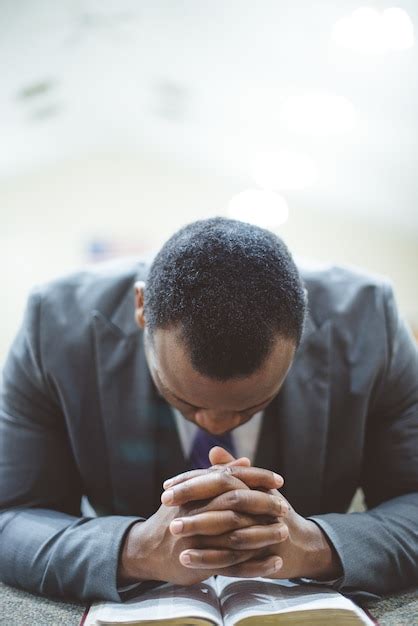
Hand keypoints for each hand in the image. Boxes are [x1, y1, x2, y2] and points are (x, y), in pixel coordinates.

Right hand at [119, 464, 284, 585]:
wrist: (145, 550)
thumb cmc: (174, 516)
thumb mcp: (194, 491)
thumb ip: (218, 475)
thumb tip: (246, 460)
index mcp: (195, 490)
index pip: (230, 478)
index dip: (257, 478)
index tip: (280, 480)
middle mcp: (194, 511)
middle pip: (235, 504)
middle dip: (264, 505)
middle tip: (285, 508)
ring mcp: (195, 538)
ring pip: (236, 535)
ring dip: (263, 534)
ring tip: (285, 533)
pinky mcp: (198, 562)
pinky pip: (232, 565)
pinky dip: (255, 565)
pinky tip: (274, 563)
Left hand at [163, 447, 341, 580]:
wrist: (299, 545)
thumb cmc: (270, 513)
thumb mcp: (254, 489)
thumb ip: (232, 471)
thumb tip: (213, 450)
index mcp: (254, 487)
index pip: (221, 478)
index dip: (193, 481)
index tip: (167, 486)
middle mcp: (260, 505)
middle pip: (225, 498)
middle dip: (193, 499)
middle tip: (164, 502)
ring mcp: (263, 531)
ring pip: (227, 528)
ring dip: (198, 527)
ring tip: (171, 529)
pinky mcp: (262, 556)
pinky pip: (232, 559)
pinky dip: (207, 559)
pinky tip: (185, 558)